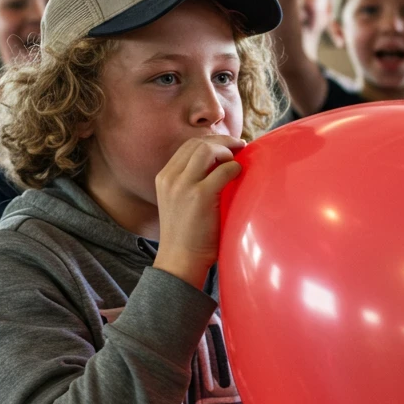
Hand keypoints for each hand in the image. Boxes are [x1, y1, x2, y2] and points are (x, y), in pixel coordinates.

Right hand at [154, 136, 244, 289]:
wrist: (180, 262)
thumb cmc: (186, 237)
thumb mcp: (178, 203)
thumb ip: (189, 184)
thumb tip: (217, 167)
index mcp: (163, 178)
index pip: (187, 146)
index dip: (210, 142)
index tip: (226, 147)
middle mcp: (170, 178)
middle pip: (197, 143)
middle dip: (221, 141)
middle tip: (239, 146)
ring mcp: (183, 186)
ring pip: (207, 150)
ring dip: (227, 150)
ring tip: (239, 158)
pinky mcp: (199, 196)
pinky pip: (223, 170)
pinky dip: (234, 168)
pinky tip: (239, 174)